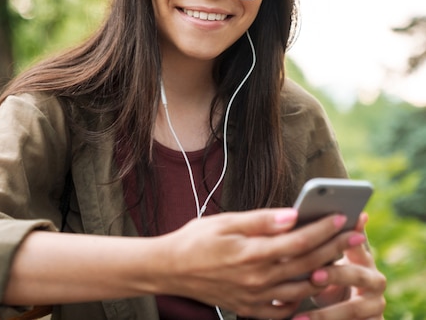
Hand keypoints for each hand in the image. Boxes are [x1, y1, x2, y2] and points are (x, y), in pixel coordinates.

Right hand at [157, 208, 364, 318]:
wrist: (169, 269)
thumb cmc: (194, 241)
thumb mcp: (224, 222)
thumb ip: (260, 220)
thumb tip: (292, 214)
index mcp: (251, 254)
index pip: (298, 241)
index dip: (322, 229)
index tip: (341, 217)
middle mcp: (257, 279)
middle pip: (306, 263)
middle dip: (334, 247)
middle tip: (356, 236)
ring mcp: (254, 298)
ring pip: (301, 289)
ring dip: (324, 274)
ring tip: (340, 261)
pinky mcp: (248, 310)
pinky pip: (283, 312)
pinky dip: (301, 302)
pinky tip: (309, 290)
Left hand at [294, 213, 386, 319]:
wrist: (340, 312)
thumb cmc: (325, 278)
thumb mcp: (322, 261)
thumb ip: (313, 244)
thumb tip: (289, 219)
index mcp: (361, 257)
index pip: (357, 242)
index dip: (350, 235)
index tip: (341, 227)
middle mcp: (374, 279)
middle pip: (357, 274)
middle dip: (335, 274)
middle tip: (313, 275)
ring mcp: (375, 304)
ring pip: (354, 308)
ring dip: (326, 313)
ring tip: (299, 316)